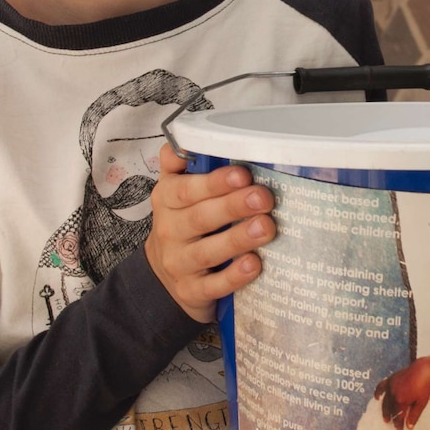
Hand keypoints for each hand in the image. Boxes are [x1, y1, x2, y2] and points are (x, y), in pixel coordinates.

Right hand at [145, 143, 275, 323]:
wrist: (163, 278)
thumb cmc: (182, 225)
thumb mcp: (176, 193)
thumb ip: (184, 164)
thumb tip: (188, 137)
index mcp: (167, 199)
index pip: (186, 189)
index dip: (214, 182)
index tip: (243, 174)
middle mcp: (170, 230)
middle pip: (200, 217)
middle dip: (233, 206)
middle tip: (264, 198)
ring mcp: (179, 263)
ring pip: (207, 251)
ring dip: (237, 239)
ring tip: (266, 228)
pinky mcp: (191, 291)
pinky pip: (213, 285)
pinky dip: (234, 276)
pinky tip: (253, 265)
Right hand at [374, 353, 429, 429]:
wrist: (424, 370)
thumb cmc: (424, 387)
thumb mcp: (421, 403)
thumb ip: (414, 415)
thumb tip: (409, 427)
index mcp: (401, 400)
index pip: (398, 416)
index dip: (398, 424)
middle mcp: (393, 394)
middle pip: (390, 410)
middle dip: (391, 418)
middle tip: (392, 425)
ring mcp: (391, 386)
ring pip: (385, 401)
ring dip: (384, 410)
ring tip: (385, 417)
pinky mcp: (390, 379)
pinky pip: (381, 386)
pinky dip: (377, 392)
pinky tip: (376, 397)